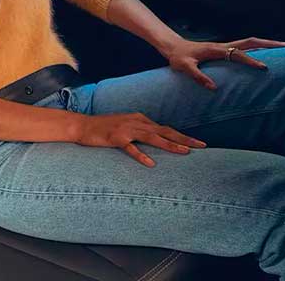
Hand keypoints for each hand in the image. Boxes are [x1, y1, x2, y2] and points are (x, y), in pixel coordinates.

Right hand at [73, 112, 205, 166]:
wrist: (82, 125)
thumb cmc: (104, 128)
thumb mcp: (125, 127)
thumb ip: (140, 132)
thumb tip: (154, 141)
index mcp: (140, 119)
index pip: (165, 128)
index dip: (182, 136)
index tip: (197, 144)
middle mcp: (136, 122)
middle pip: (165, 131)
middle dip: (184, 139)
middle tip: (202, 146)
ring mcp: (126, 130)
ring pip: (152, 137)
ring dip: (170, 145)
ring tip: (185, 152)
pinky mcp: (116, 138)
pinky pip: (130, 148)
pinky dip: (141, 155)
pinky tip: (151, 163)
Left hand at [160, 37, 284, 89]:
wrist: (173, 47)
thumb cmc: (178, 57)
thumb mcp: (184, 67)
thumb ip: (197, 77)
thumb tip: (214, 88)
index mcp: (216, 49)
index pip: (237, 54)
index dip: (251, 60)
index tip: (264, 67)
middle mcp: (223, 45)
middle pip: (251, 41)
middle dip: (270, 43)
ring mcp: (225, 46)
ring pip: (250, 43)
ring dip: (267, 44)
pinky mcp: (224, 49)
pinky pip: (245, 48)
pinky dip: (258, 48)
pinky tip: (267, 54)